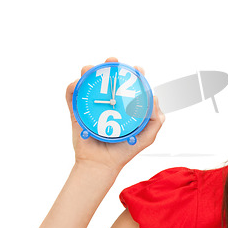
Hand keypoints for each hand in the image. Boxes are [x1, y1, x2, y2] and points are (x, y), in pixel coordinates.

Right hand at [66, 57, 164, 174]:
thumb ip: (155, 119)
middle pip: (108, 80)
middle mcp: (108, 103)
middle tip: (112, 62)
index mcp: (124, 106)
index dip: (133, 75)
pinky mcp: (77, 113)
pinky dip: (72, 88)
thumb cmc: (124, 151)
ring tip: (89, 69)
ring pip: (89, 84)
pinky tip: (76, 84)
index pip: (129, 86)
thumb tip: (153, 97)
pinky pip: (72, 98)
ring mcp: (92, 107)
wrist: (101, 165)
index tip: (137, 69)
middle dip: (110, 67)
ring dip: (88, 73)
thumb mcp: (147, 136)